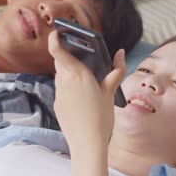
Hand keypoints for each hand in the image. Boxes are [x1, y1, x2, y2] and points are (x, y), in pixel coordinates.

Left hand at [48, 31, 125, 151]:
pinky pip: (62, 90)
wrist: (87, 144)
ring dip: (70, 75)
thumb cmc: (101, 117)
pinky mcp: (57, 104)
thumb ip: (116, 71)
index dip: (54, 39)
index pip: (58, 51)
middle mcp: (64, 81)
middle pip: (61, 62)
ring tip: (87, 85)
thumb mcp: (110, 92)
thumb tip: (121, 53)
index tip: (57, 32)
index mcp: (78, 74)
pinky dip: (69, 90)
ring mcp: (59, 93)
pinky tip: (82, 101)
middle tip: (84, 62)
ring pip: (61, 77)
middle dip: (69, 59)